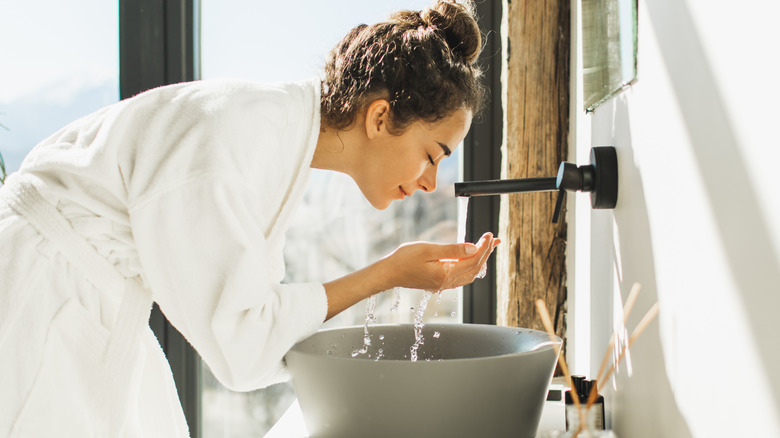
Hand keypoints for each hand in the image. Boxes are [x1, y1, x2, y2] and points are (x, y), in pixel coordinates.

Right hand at [384, 232, 499, 291]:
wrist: (389, 273)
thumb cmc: (404, 259)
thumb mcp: (428, 250)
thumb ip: (452, 250)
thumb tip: (473, 249)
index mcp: (446, 274)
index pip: (473, 260)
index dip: (484, 247)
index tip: (489, 235)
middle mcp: (447, 282)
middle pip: (475, 268)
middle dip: (486, 252)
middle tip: (493, 239)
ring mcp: (443, 284)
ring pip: (470, 274)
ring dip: (481, 260)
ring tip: (487, 247)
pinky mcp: (439, 283)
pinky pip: (462, 277)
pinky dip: (471, 267)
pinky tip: (471, 259)